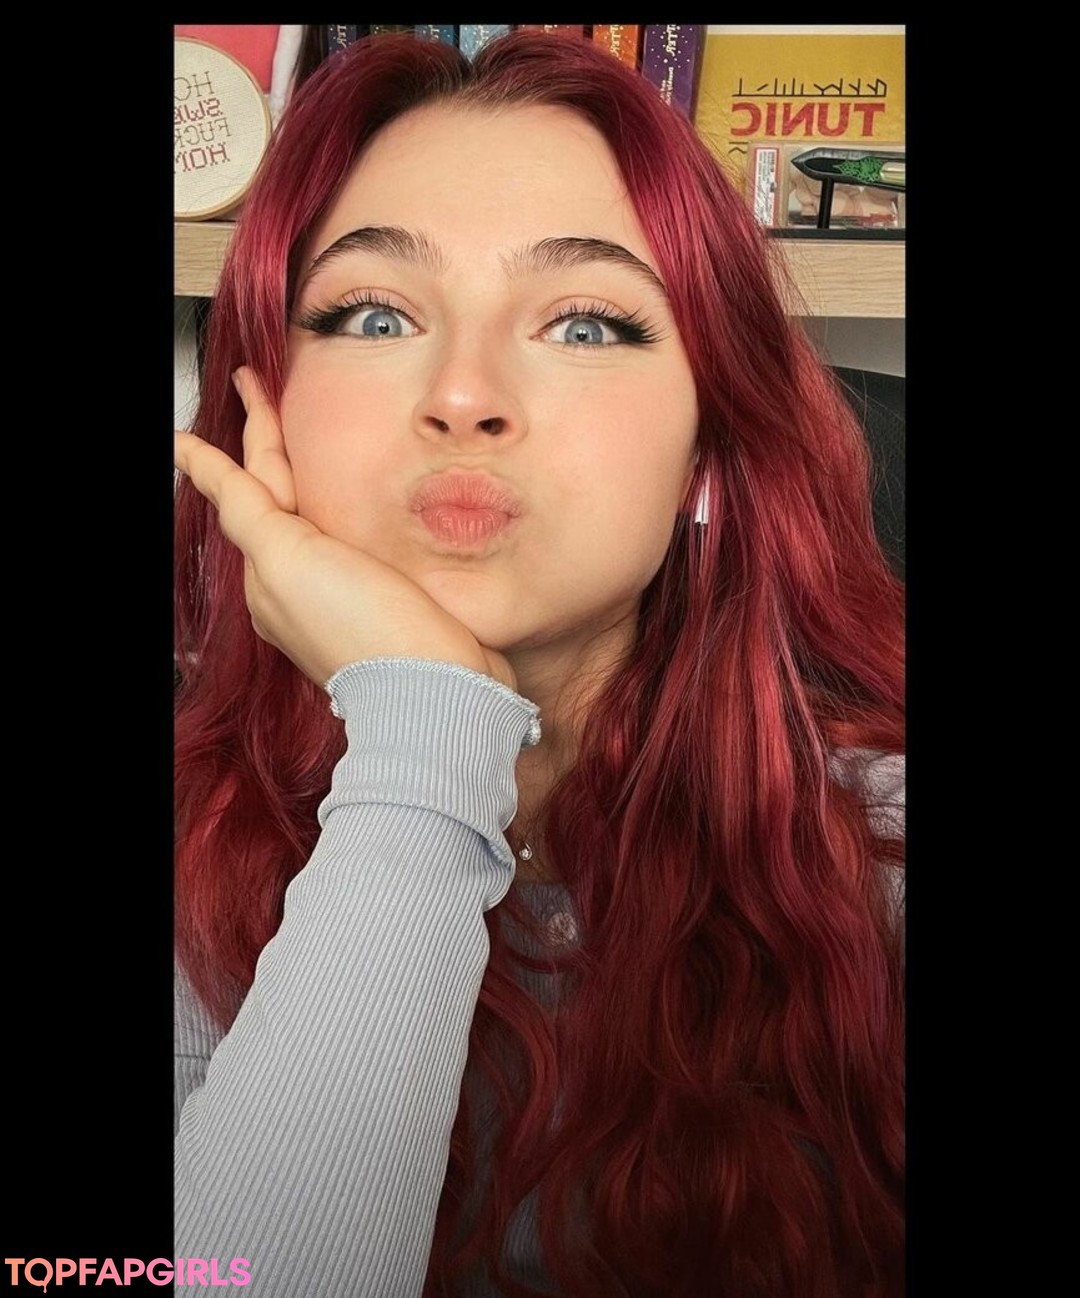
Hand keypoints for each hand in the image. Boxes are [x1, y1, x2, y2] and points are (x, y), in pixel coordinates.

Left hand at [174, 367, 517, 692]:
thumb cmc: (363, 628)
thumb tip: (190, 460)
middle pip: (285, 494)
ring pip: (325, 515)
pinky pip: (366, 539)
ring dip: (316, 475)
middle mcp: (306, 583)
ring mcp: (352, 593)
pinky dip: (359, 509)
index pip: (255, 481)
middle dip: (274, 443)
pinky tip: (373, 497)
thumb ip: (244, 506)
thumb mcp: (287, 557)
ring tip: (314, 435)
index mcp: (273, 571)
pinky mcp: (397, 600)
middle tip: (266, 388)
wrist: (440, 689)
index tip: (244, 382)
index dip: (251, 428)